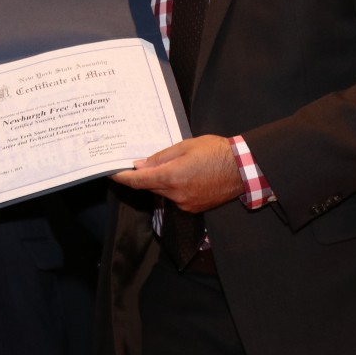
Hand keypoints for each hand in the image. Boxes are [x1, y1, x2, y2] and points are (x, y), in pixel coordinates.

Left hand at [110, 135, 243, 212]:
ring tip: (174, 165)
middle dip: (145, 176)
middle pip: (150, 187)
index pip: (138, 181)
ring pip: (163, 192)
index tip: (112, 174)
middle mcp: (176, 194)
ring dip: (161, 181)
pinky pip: (176, 198)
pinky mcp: (194, 208)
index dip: (122, 178)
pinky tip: (185, 176)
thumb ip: (160, 157)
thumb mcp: (185, 146)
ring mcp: (185, 204)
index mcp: (172, 176)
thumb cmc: (215, 152)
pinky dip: (174, 188)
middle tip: (141, 162)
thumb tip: (140, 165)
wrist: (243, 169)